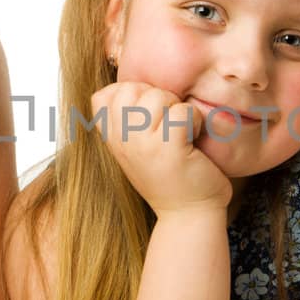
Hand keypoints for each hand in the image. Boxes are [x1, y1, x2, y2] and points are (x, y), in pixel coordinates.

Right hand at [90, 81, 230, 217]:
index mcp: (112, 139)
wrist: (189, 215)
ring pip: (157, 96)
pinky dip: (194, 121)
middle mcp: (121, 141)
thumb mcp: (139, 146)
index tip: (149, 119)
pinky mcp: (168, 149)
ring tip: (181, 135)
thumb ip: (129, 119)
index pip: (105, 94)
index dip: (132, 94)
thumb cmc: (171, 175)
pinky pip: (181, 111)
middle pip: (131, 88)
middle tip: (169, 126)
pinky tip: (193, 141)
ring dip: (177, 109)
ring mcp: (142, 145)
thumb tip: (132, 84)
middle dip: (157, 97)